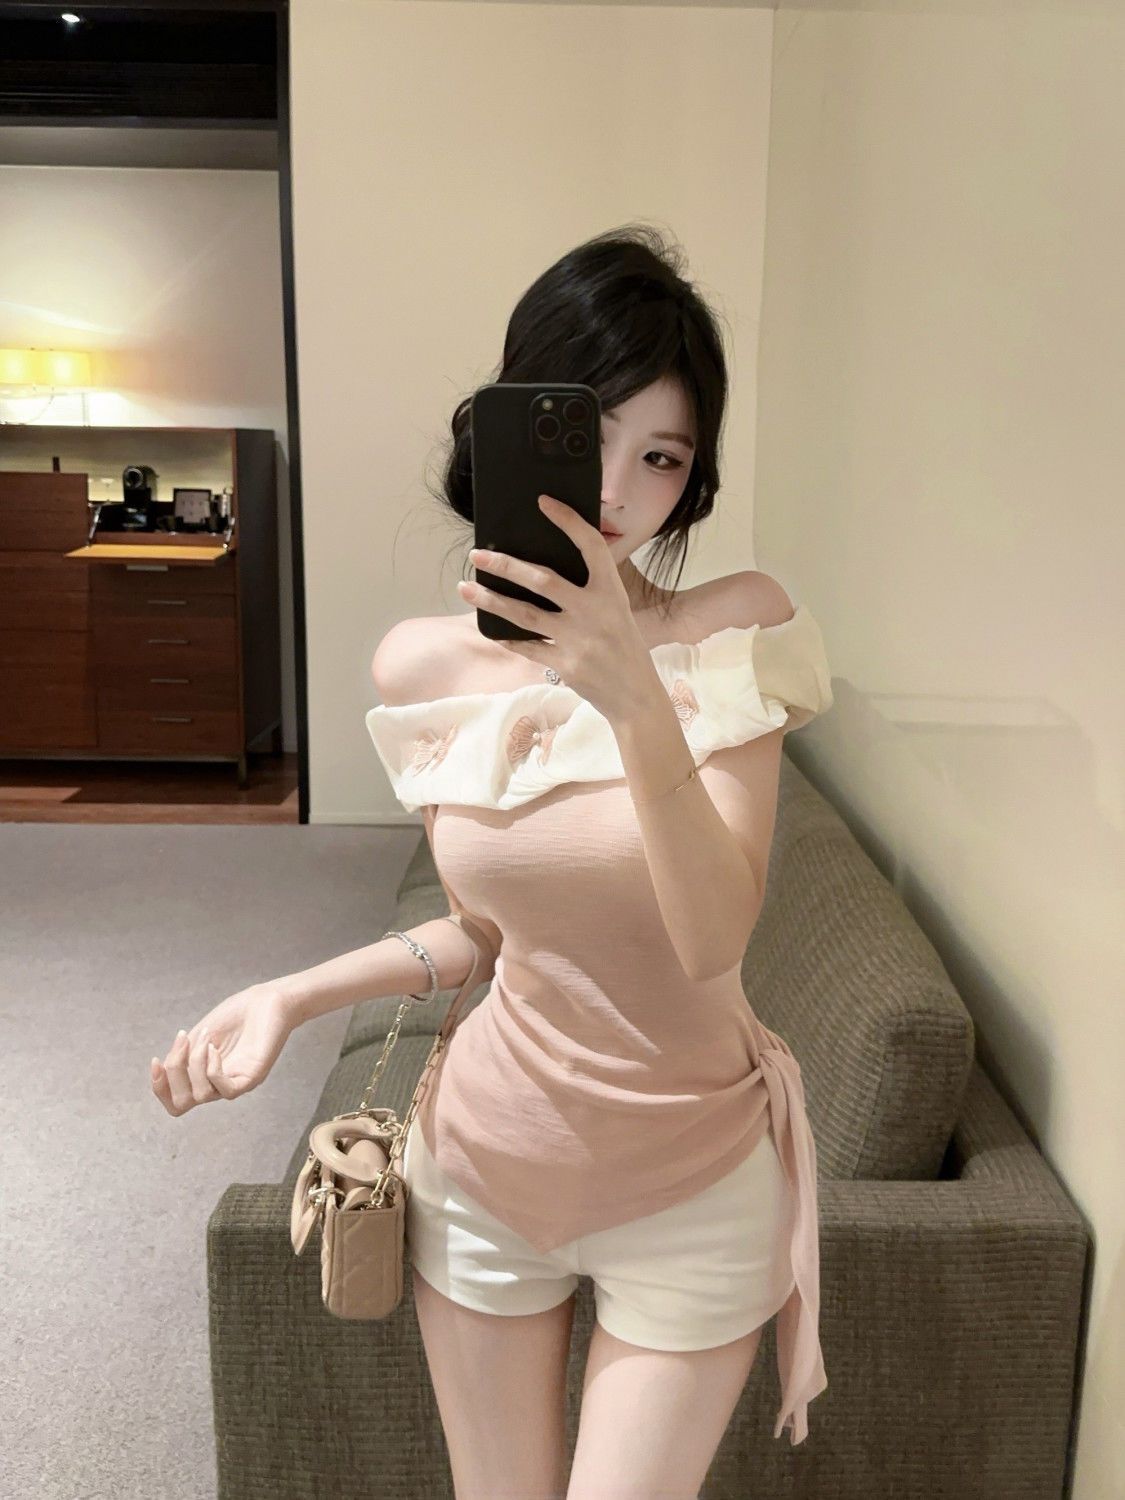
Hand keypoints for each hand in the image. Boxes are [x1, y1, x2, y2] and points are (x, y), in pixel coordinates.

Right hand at [149, 983, 295, 1116]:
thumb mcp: (198, 1036)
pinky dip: (213, 1069)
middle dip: (173, 1073)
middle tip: (184, 1041)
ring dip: (195, 1063)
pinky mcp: (251, 1078)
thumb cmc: (236, 1015)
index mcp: (203, 1077)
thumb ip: (181, 1056)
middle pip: (181, 1104)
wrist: (266, 1001)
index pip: (175, 1102)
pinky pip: (226, 1089)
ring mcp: (235, 1084)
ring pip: (200, 1096)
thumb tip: (165, 1071)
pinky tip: (215, 1048)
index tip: (156, 1060)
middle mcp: (217, 1086)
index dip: (159, 1088)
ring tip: (206, 1038)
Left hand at [458, 493, 655, 719]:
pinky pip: (528, 647)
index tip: (544, 502)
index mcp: (610, 591)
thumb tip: (543, 567)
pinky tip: (490, 631)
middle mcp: (594, 611)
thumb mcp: (616, 609)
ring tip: (465, 588)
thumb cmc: (623, 646)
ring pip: (525, 614)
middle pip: (542, 580)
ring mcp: (578, 639)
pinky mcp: (566, 665)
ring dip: (491, 601)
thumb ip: (589, 588)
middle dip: (505, 566)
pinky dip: (507, 639)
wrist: (635, 695)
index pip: (590, 546)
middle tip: (477, 555)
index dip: (568, 521)